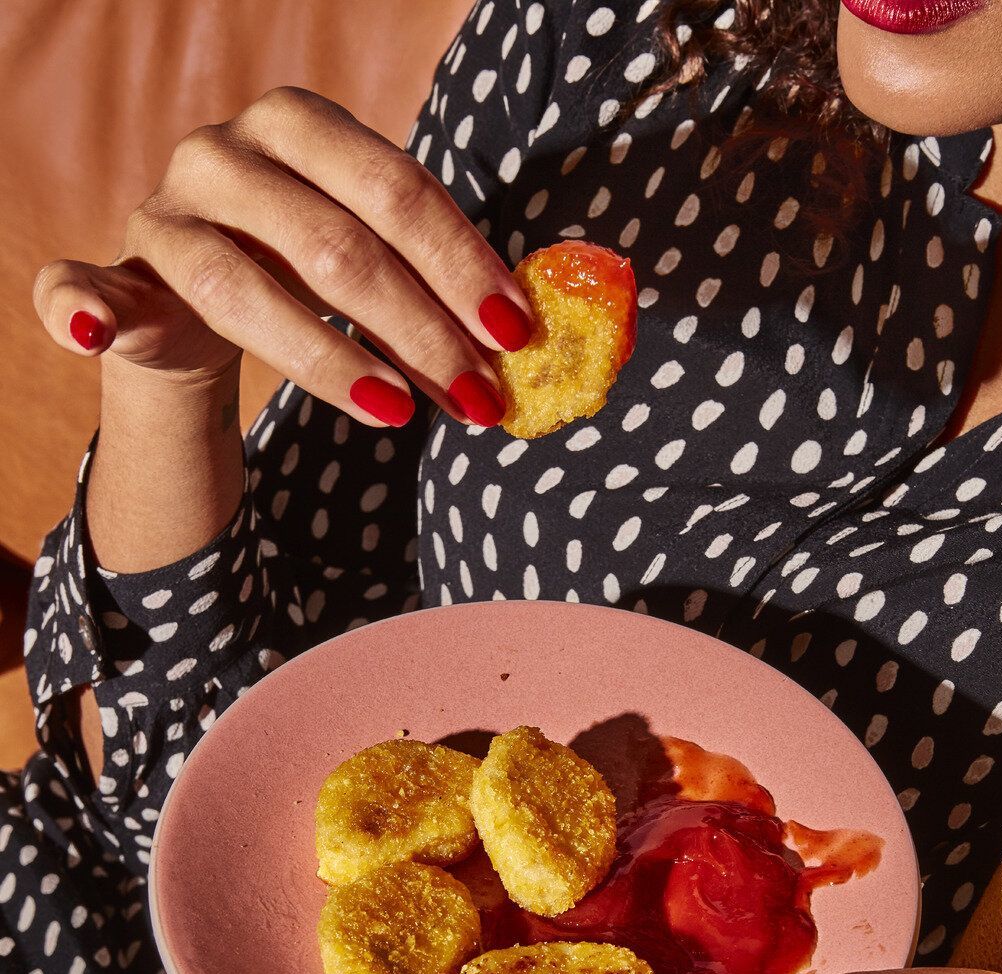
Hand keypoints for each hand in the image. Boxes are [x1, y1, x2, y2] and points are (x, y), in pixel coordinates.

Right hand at [32, 87, 530, 425]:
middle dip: (420, 331)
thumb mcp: (366, 252)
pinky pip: (78, 287)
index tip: (514, 336)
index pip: (397, 192)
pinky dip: (79, 307)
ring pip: (246, 289)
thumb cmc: (303, 271)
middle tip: (477, 398)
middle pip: (336, 245)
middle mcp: (226, 151)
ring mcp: (166, 212)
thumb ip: (425, 274)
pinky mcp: (117, 274)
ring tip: (399, 412)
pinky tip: (92, 330)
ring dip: (329, 361)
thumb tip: (515, 337)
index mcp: (302, 125)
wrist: (195, 299)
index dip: (460, 266)